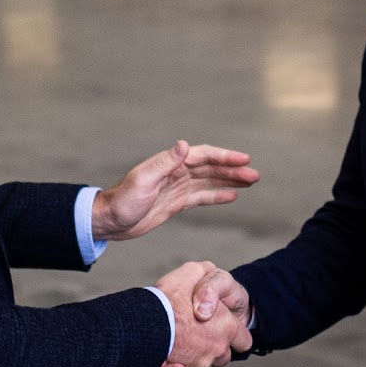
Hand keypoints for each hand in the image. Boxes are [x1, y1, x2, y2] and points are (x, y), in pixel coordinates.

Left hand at [92, 141, 258, 242]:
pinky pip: (202, 196)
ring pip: (210, 181)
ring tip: (251, 182)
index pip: (203, 156)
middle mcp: (176, 172)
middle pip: (211, 168)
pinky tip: (232, 196)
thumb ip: (165, 162)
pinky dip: (217, 195)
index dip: (224, 157)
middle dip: (233, 170)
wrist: (110, 221)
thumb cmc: (123, 201)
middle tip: (255, 175)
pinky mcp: (176, 202)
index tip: (244, 160)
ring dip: (230, 180)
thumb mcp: (143, 180)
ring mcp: (177, 187)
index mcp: (170, 164)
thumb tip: (185, 145)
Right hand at [156, 266, 250, 366]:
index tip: (220, 328)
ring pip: (200, 366)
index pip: (243, 340)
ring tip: (175, 342)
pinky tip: (167, 362)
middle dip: (211, 347)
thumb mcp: (195, 272)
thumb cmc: (170, 296)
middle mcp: (216, 349)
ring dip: (190, 358)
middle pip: (221, 357)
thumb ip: (209, 281)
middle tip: (193, 332)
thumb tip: (210, 299)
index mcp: (226, 327)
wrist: (139, 320)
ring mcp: (198, 364)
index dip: (233, 333)